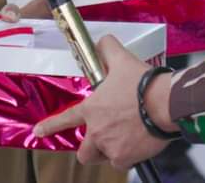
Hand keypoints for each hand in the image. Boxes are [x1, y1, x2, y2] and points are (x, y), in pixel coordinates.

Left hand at [33, 36, 174, 169]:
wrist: (165, 102)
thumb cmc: (144, 84)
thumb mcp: (122, 59)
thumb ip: (108, 50)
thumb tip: (103, 42)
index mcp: (92, 109)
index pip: (65, 119)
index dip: (50, 126)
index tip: (39, 132)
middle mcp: (97, 130)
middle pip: (84, 151)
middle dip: (90, 149)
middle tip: (101, 142)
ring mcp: (110, 146)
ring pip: (103, 157)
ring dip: (108, 152)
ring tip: (123, 141)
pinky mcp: (126, 157)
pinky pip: (121, 163)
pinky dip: (126, 157)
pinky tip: (135, 145)